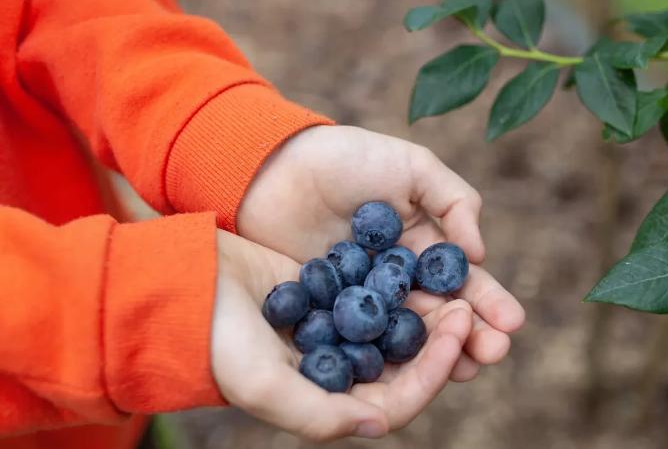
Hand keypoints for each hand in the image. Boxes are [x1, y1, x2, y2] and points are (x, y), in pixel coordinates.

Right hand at [211, 230, 473, 440]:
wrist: (183, 286)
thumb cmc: (216, 340)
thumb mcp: (262, 384)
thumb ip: (318, 414)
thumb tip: (380, 423)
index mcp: (327, 399)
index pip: (397, 400)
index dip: (433, 373)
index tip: (456, 333)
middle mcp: (337, 370)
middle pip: (405, 364)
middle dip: (441, 341)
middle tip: (467, 304)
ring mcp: (335, 331)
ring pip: (396, 328)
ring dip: (426, 311)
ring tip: (456, 284)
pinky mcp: (329, 295)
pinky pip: (374, 293)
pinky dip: (398, 283)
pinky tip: (420, 262)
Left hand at [237, 126, 524, 378]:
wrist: (274, 166)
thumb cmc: (347, 159)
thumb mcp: (412, 166)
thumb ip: (453, 201)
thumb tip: (478, 255)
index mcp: (424, 248)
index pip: (464, 282)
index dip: (489, 302)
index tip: (512, 322)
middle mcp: (399, 282)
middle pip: (441, 316)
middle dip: (472, 336)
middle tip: (494, 353)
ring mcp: (364, 303)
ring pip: (407, 336)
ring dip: (437, 356)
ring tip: (464, 370)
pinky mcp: (328, 316)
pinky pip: (360, 340)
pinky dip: (383, 358)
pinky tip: (401, 373)